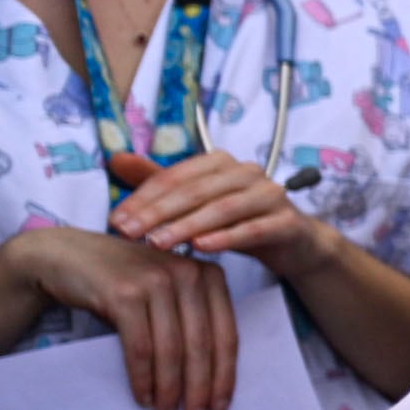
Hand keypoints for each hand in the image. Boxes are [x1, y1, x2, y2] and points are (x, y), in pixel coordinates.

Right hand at [3, 224, 238, 409]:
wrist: (66, 255)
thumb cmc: (123, 282)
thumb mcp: (168, 293)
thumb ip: (192, 320)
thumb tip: (211, 380)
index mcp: (209, 275)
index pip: (226, 335)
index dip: (225, 376)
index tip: (221, 406)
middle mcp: (188, 273)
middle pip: (202, 345)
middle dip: (200, 389)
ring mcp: (156, 280)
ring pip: (172, 350)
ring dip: (171, 390)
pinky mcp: (125, 293)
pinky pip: (140, 348)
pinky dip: (143, 378)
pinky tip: (143, 398)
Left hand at [105, 148, 334, 282]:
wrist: (294, 243)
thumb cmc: (237, 220)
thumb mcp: (197, 201)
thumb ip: (159, 181)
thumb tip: (116, 160)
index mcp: (221, 162)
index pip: (174, 176)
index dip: (142, 198)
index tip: (116, 221)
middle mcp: (247, 172)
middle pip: (195, 191)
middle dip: (158, 213)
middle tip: (129, 234)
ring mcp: (271, 195)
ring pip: (222, 208)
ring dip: (187, 226)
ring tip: (159, 243)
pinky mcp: (287, 222)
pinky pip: (254, 229)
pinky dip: (227, 238)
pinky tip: (202, 248)